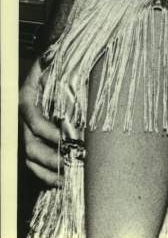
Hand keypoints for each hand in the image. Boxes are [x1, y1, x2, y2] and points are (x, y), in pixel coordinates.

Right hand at [20, 58, 60, 186]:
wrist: (54, 64)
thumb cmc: (56, 63)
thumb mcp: (54, 60)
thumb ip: (54, 61)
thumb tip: (54, 56)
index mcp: (27, 99)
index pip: (35, 122)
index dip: (51, 133)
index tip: (70, 139)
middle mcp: (25, 120)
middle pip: (31, 147)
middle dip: (52, 158)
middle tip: (74, 162)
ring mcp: (28, 133)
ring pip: (31, 159)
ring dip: (50, 171)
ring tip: (69, 176)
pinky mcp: (35, 141)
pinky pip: (34, 165)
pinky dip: (46, 175)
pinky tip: (62, 181)